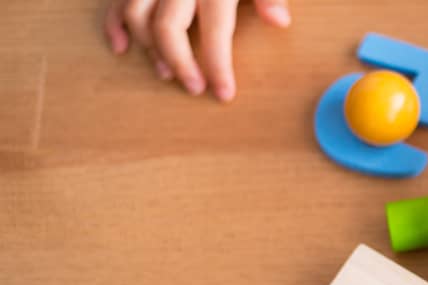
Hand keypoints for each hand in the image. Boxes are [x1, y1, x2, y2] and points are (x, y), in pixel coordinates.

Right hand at [104, 0, 291, 101]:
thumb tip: (280, 22)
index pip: (215, 30)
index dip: (218, 65)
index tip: (223, 94)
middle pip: (168, 27)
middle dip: (180, 63)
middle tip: (194, 88)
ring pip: (137, 14)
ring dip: (149, 48)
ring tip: (165, 74)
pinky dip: (114, 22)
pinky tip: (121, 47)